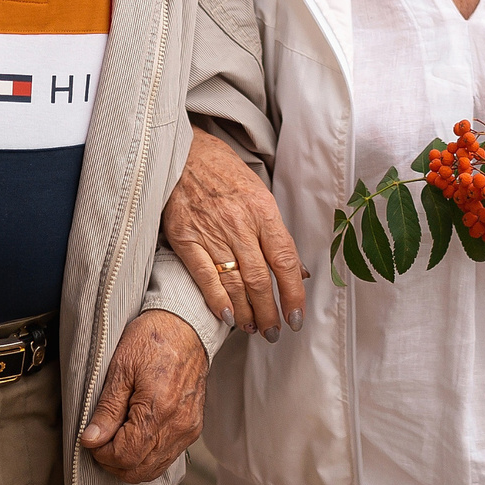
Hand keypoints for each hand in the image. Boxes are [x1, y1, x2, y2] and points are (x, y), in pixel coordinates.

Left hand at [78, 311, 207, 483]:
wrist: (187, 325)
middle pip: (139, 470)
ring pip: (153, 469)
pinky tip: (136, 436)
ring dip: (130, 462)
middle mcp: (179, 425)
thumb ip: (107, 409)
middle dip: (113, 462)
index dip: (102, 453)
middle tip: (101, 439)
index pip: (125, 456)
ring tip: (116, 437)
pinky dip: (147, 456)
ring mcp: (189, 429)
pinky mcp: (193, 427)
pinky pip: (167, 457)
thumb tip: (91, 440)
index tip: (92, 437)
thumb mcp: (121, 367)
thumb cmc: (153, 338)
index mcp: (160, 409)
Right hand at [162, 127, 306, 340]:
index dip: (293, 293)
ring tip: (254, 328)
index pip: (285, 260)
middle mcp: (239, 223)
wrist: (186, 153)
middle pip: (260, 278)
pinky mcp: (185, 237)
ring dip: (247, 312)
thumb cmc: (226, 173)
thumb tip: (299, 270)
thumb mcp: (260, 196)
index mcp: (263, 211)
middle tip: (274, 331)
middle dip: (270, 312)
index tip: (297, 316)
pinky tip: (228, 317)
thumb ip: (277, 235)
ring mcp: (211, 231)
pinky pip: (204, 276)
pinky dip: (217, 300)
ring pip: (234, 282)